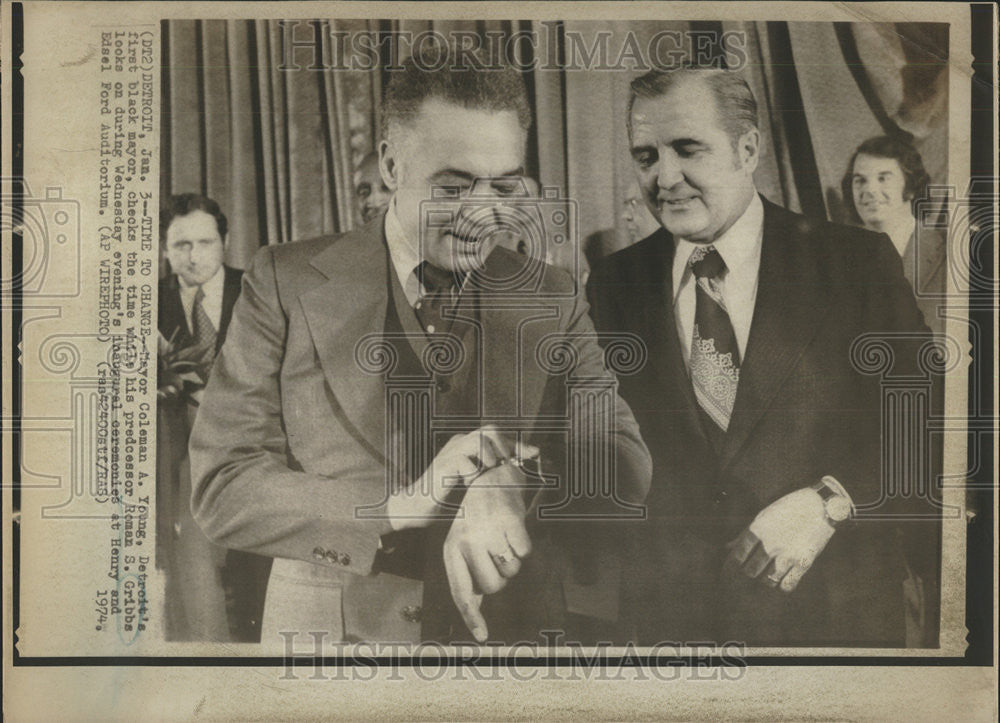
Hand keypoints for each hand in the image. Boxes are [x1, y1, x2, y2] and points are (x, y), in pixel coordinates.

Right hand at [387, 426, 537, 530]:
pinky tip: (469, 485)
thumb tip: (519, 469)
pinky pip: (466, 462)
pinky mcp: (443, 466)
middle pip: (489, 430)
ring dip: (489, 459)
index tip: (534, 453)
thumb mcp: (475, 480)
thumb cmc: (447, 494)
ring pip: (479, 441)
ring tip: (484, 475)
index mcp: (467, 443)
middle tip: (505, 465)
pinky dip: (473, 474)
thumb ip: (492, 471)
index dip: (517, 443)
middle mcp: (459, 443)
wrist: (417, 506)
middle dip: (504, 446)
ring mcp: (450, 452)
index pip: (497, 434)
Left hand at [443, 460, 531, 641]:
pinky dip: (523, 544)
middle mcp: (467, 542)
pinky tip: (513, 528)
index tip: (482, 637)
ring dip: (512, 559)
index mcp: (451, 550)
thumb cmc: (477, 518)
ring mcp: (489, 532)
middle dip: (501, 576)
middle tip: (496, 554)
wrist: (492, 479)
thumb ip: (468, 574)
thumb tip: (475, 607)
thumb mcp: (462, 543)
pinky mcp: (510, 523)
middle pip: (493, 586)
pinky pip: (525, 552)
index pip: (461, 592)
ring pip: (512, 570)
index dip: (471, 617)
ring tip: (502, 537)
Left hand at [724, 487, 833, 592]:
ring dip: (764, 579)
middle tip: (748, 574)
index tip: (727, 575)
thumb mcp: (763, 516)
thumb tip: (727, 547)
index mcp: (758, 530)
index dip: (729, 569)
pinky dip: (782, 586)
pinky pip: (787, 585)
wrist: (821, 505)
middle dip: (747, 574)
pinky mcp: (804, 563)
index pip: (737, 556)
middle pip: (750, 571)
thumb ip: (745, 534)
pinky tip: (781, 579)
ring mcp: (788, 554)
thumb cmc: (788, 508)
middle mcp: (771, 544)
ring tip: (765, 574)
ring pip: (768, 580)